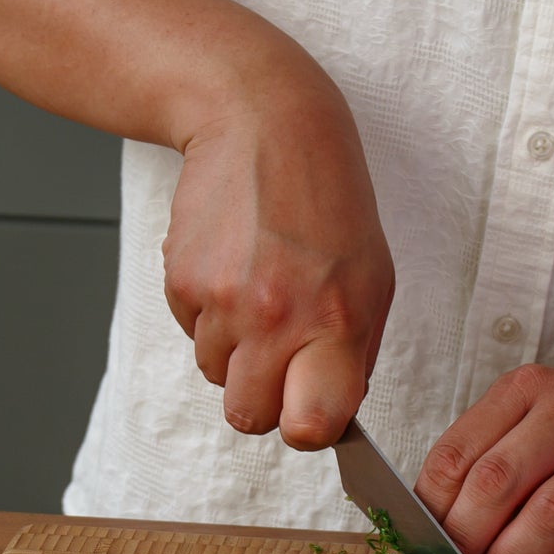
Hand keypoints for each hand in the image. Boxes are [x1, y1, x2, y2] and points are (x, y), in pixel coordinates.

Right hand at [161, 73, 393, 449]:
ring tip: (257, 290)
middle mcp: (276, 317)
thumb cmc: (326, 198)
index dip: (307, 427)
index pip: (311, 426)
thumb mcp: (373, 276)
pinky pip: (188, 330)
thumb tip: (328, 407)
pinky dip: (205, 312)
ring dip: (232, 348)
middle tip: (276, 355)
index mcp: (336, 320)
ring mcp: (222, 300)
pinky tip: (230, 266)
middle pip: (248, 416)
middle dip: (260, 398)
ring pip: (214, 373)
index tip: (310, 410)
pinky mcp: (181, 280)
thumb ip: (353, 350)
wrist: (262, 125)